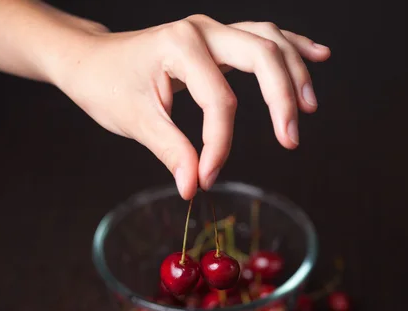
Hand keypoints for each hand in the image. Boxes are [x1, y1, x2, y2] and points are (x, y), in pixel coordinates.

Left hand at [53, 14, 330, 198]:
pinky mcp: (216, 39)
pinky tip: (317, 56)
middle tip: (289, 140)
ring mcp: (212, 30)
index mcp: (181, 45)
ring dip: (294, 73)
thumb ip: (170, 151)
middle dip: (281, 99)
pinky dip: (293, 47)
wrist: (90, 59)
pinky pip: (263, 37)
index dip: (220, 143)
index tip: (208, 176)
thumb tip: (194, 185)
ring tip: (307, 108)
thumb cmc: (106, 84)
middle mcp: (203, 29)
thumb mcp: (134, 120)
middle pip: (262, 56)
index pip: (220, 99)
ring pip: (270, 41)